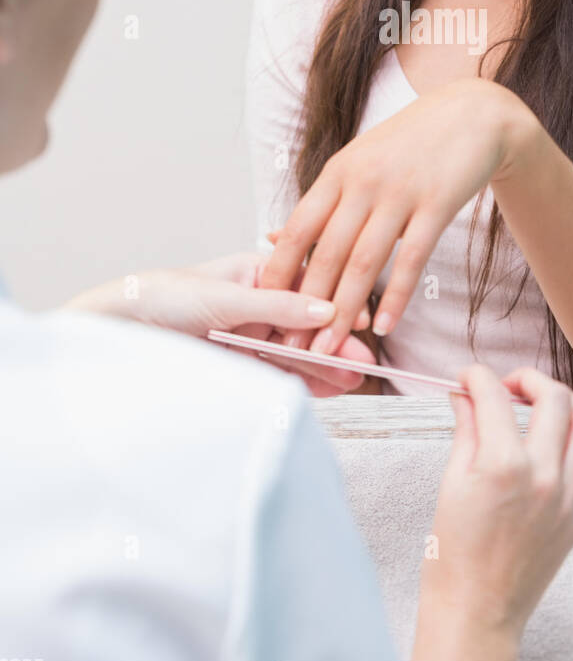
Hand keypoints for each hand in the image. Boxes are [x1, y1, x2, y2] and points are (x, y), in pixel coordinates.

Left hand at [61, 251, 373, 395]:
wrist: (122, 328)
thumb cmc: (166, 297)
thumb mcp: (226, 298)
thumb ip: (277, 306)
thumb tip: (326, 310)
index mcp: (258, 272)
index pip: (307, 287)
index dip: (334, 304)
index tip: (359, 322)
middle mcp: (259, 303)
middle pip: (306, 323)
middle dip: (335, 342)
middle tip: (363, 362)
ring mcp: (252, 335)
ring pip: (297, 350)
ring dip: (325, 365)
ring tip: (355, 380)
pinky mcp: (242, 363)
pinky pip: (280, 372)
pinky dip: (305, 381)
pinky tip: (330, 388)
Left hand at [261, 76, 535, 354]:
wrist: (473, 115)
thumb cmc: (411, 143)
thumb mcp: (358, 161)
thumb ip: (322, 202)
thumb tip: (274, 237)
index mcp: (338, 172)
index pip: (298, 230)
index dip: (280, 273)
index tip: (267, 309)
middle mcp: (363, 181)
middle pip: (327, 253)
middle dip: (306, 305)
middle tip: (292, 345)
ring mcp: (400, 192)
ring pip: (364, 262)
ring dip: (344, 311)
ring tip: (329, 349)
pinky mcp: (437, 203)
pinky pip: (411, 258)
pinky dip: (396, 296)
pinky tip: (384, 325)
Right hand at [410, 365, 572, 660]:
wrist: (477, 611)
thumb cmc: (453, 554)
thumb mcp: (451, 484)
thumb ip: (466, 431)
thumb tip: (465, 396)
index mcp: (503, 466)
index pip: (494, 396)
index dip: (477, 377)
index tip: (467, 378)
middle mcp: (544, 476)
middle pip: (553, 397)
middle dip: (527, 378)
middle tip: (507, 386)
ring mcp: (569, 497)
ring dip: (565, 406)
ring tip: (541, 409)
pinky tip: (564, 443)